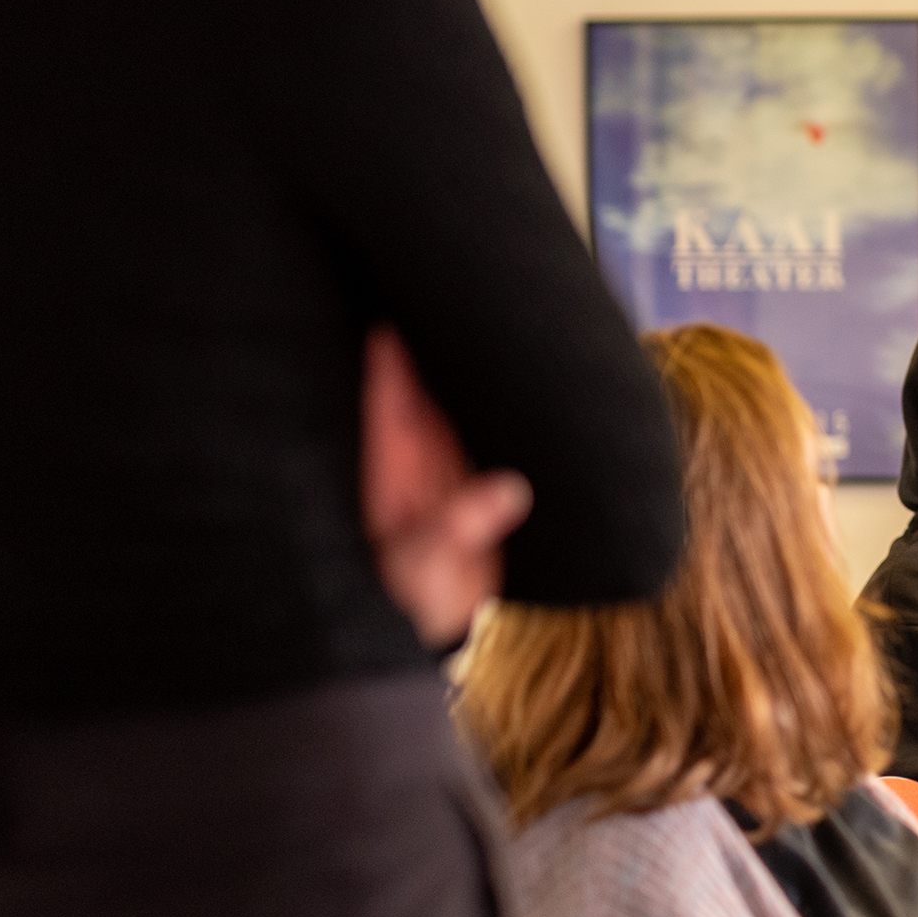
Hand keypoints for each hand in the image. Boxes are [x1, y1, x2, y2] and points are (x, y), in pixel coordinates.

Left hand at [362, 327, 532, 647]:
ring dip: (475, 364)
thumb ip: (461, 525)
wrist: (452, 632)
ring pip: (461, 396)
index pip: (387, 391)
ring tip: (496, 311)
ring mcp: (454, 461)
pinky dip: (510, 401)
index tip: (395, 300)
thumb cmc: (417, 597)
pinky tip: (529, 370)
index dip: (387, 346)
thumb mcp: (425, 563)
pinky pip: (495, 426)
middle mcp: (421, 453)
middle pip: (425, 380)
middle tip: (458, 284)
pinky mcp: (488, 476)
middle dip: (434, 336)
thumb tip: (506, 489)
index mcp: (392, 464)